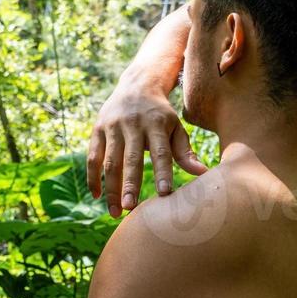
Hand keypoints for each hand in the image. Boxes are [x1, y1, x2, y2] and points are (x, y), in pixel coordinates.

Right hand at [87, 82, 206, 216]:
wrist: (137, 85)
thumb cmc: (161, 115)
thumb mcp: (175, 127)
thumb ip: (185, 152)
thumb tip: (203, 174)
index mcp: (156, 125)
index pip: (161, 152)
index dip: (163, 172)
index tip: (165, 193)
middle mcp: (133, 125)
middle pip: (131, 159)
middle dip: (130, 185)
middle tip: (130, 209)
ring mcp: (113, 127)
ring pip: (110, 161)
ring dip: (111, 188)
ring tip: (115, 213)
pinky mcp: (97, 130)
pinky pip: (93, 157)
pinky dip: (93, 177)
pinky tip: (96, 196)